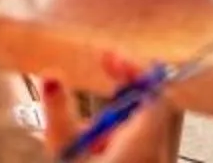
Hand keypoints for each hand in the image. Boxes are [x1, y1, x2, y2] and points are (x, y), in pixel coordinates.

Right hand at [38, 55, 180, 162]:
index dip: (134, 71)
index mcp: (142, 147)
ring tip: (92, 124)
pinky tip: (97, 147)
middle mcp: (158, 158)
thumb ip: (58, 112)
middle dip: (127, 89)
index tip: (108, 59)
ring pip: (150, 131)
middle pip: (154, 109)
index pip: (155, 95)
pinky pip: (144, 151)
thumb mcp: (63, 152)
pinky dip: (124, 139)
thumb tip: (54, 74)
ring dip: (123, 117)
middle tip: (104, 72)